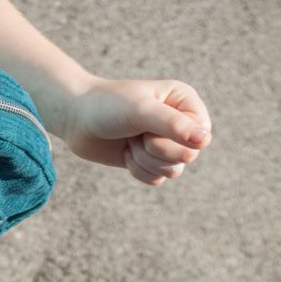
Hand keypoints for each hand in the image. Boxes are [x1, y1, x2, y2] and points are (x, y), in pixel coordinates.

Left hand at [63, 78, 211, 185]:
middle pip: (187, 156)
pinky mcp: (151, 160)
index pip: (200, 136)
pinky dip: (138, 170)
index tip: (149, 129)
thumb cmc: (108, 106)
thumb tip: (204, 141)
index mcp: (185, 102)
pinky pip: (157, 179)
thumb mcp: (140, 111)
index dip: (174, 140)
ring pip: (173, 171)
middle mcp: (181, 122)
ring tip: (129, 140)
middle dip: (155, 150)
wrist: (76, 118)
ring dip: (144, 160)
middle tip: (136, 134)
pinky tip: (126, 153)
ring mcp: (166, 142)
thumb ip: (173, 124)